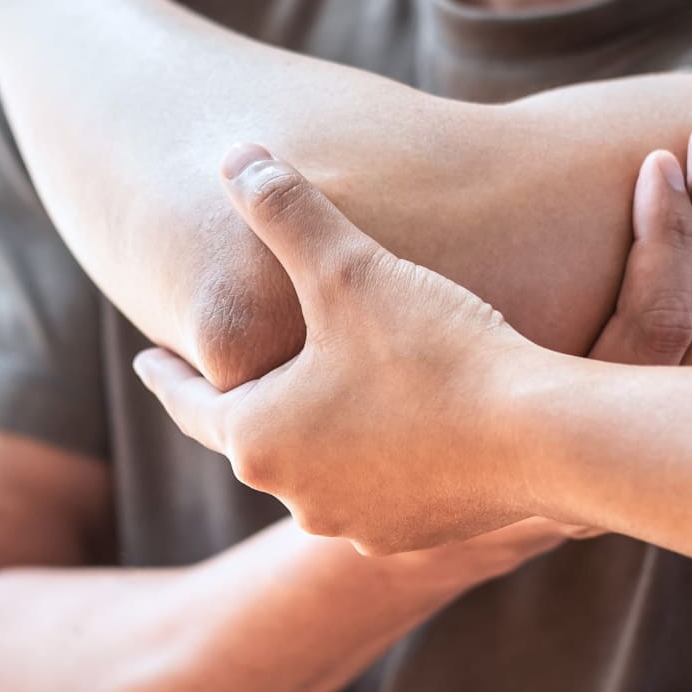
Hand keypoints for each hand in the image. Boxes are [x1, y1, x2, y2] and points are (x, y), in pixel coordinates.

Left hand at [134, 121, 691, 556]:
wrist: (542, 440)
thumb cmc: (434, 352)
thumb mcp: (348, 267)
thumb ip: (284, 211)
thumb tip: (231, 155)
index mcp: (259, 438)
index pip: (189, 402)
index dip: (167, 372)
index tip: (150, 356)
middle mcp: (297, 496)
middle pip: (255, 439)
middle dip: (249, 402)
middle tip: (237, 373)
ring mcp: (359, 525)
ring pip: (321, 471)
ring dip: (318, 436)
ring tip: (323, 402)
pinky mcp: (420, 536)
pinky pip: (381, 492)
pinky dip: (379, 460)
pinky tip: (401, 431)